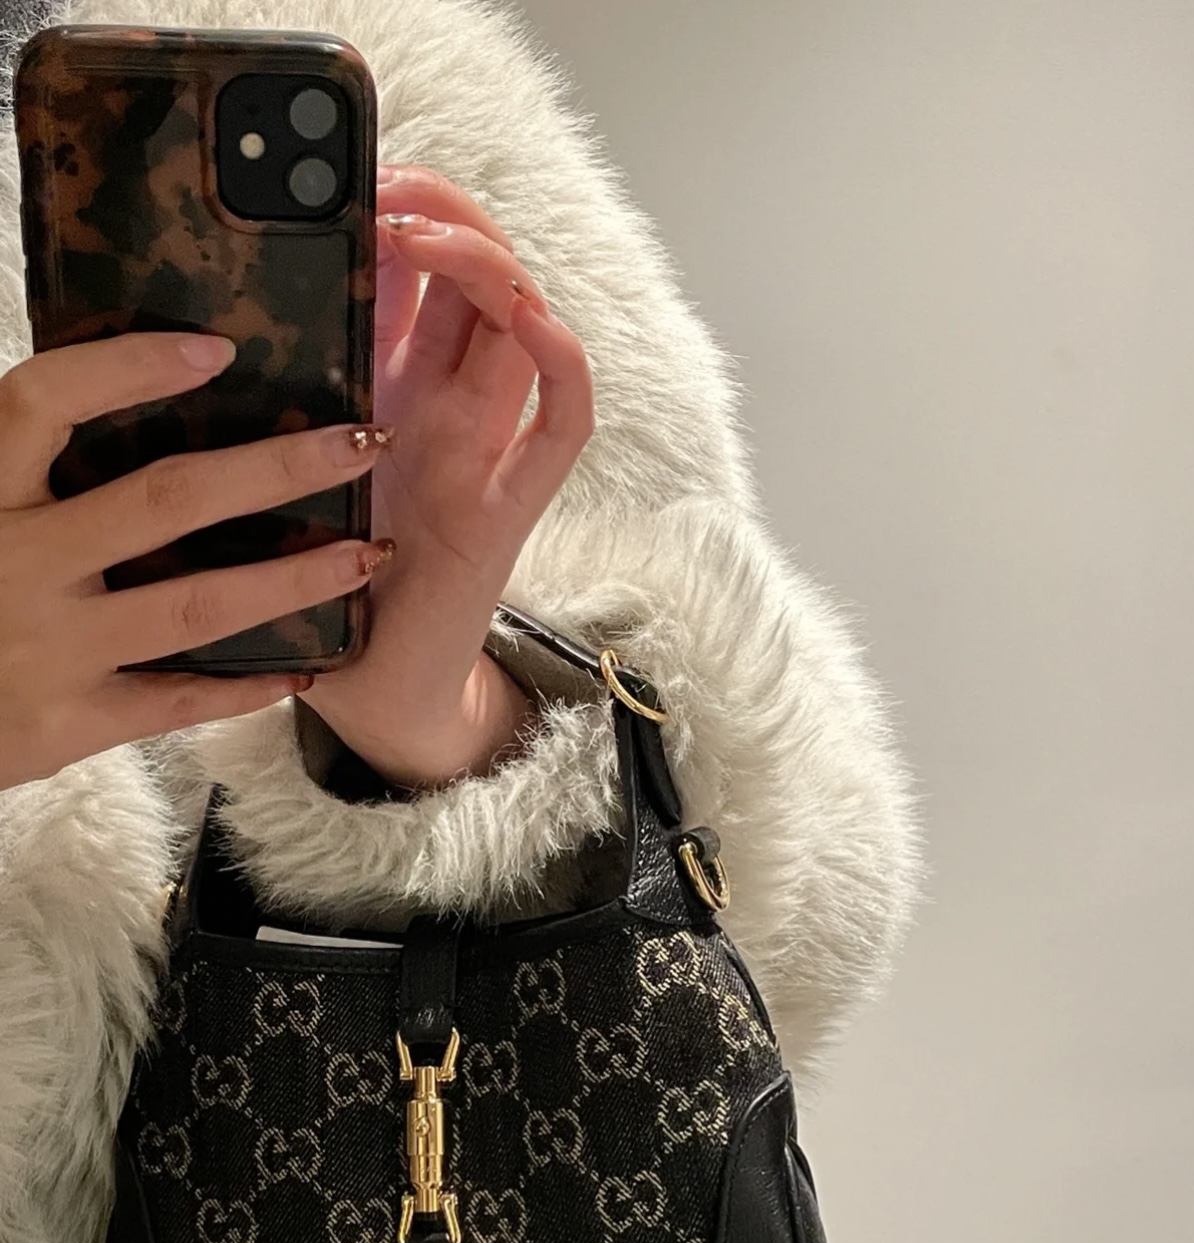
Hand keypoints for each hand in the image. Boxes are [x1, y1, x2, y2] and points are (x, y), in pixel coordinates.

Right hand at [0, 332, 393, 794]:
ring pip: (196, 602)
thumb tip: (113, 398)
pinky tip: (304, 667)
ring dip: (294, 578)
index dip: (130, 369)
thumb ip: (20, 466)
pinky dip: (247, 686)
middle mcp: (13, 560)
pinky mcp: (68, 722)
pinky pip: (180, 699)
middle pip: (163, 498)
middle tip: (362, 442)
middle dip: (275, 469)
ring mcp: (47, 646)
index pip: (45, 401)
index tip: (217, 349)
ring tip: (366, 555)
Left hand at [298, 163, 596, 791]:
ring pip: (523, 327)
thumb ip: (276, 396)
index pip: (422, 272)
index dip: (405, 210)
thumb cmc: (322, 589)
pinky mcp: (508, 508)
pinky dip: (561, 363)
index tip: (356, 181)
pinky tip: (527, 317)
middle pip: (481, 279)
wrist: (367, 691)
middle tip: (388, 192)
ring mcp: (488, 454)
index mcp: (395, 393)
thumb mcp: (285, 465)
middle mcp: (450, 412)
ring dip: (487, 263)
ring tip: (429, 234)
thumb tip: (212, 298)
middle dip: (446, 213)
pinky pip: (563, 425)